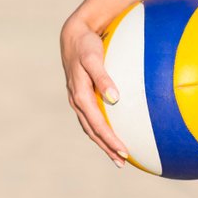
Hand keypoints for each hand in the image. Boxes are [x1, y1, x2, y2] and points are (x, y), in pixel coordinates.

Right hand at [60, 14, 128, 167]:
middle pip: (92, 131)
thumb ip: (103, 77)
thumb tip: (115, 98)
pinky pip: (90, 118)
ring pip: (90, 127)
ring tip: (117, 155)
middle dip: (106, 147)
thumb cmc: (86, 45)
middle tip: (122, 161)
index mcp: (80, 96)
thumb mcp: (94, 58)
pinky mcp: (81, 95)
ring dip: (103, 141)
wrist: (73, 35)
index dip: (110, 140)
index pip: (96, 125)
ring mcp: (77, 99)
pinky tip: (111, 131)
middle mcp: (77, 101)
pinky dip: (100, 129)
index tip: (124, 152)